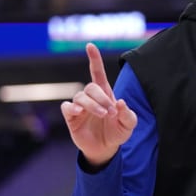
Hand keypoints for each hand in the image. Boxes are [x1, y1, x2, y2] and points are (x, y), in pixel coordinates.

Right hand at [61, 43, 137, 165]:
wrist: (106, 149)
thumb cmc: (117, 132)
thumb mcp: (128, 124)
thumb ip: (127, 114)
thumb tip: (120, 102)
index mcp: (105, 94)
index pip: (97, 72)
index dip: (94, 59)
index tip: (90, 45)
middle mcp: (91, 98)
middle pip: (91, 87)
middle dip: (101, 98)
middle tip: (110, 112)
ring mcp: (80, 107)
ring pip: (80, 96)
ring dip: (92, 104)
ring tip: (103, 115)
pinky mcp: (71, 118)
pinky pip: (66, 107)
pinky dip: (71, 107)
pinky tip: (78, 112)